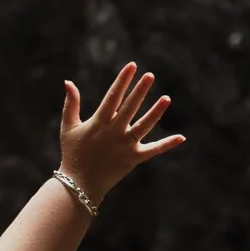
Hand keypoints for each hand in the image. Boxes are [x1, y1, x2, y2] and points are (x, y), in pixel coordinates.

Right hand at [59, 61, 184, 204]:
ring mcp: (125, 145)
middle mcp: (114, 132)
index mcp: (99, 122)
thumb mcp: (68, 126)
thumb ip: (71, 104)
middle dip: (140, 90)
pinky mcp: (133, 158)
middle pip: (130, 107)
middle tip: (150, 75)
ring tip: (167, 98)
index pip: (113, 96)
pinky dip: (167, 144)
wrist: (78, 184)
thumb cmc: (72, 153)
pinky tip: (181, 137)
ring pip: (144, 125)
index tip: (131, 66)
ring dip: (156, 112)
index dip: (122, 80)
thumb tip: (68, 82)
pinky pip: (153, 150)